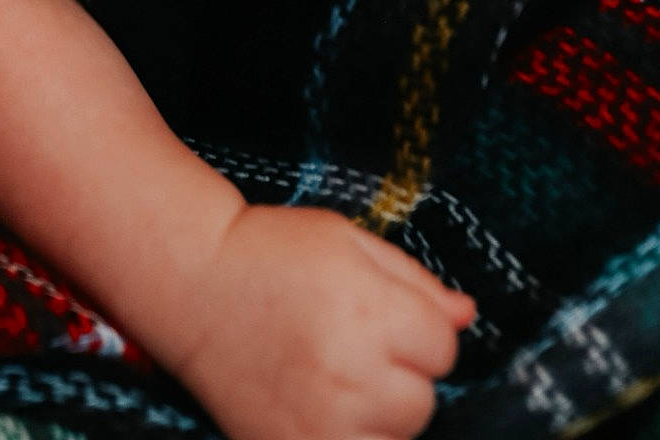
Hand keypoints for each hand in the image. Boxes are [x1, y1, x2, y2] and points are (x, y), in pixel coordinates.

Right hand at [176, 203, 474, 439]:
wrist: (192, 283)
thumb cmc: (272, 251)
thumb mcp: (346, 240)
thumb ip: (413, 279)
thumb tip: (466, 315)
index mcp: (368, 310)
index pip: (442, 347)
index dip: (417, 327)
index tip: (381, 312)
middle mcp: (349, 372)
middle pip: (422, 400)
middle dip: (399, 373)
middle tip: (351, 343)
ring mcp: (320, 422)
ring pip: (394, 437)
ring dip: (377, 413)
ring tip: (334, 376)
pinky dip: (348, 435)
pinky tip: (321, 407)